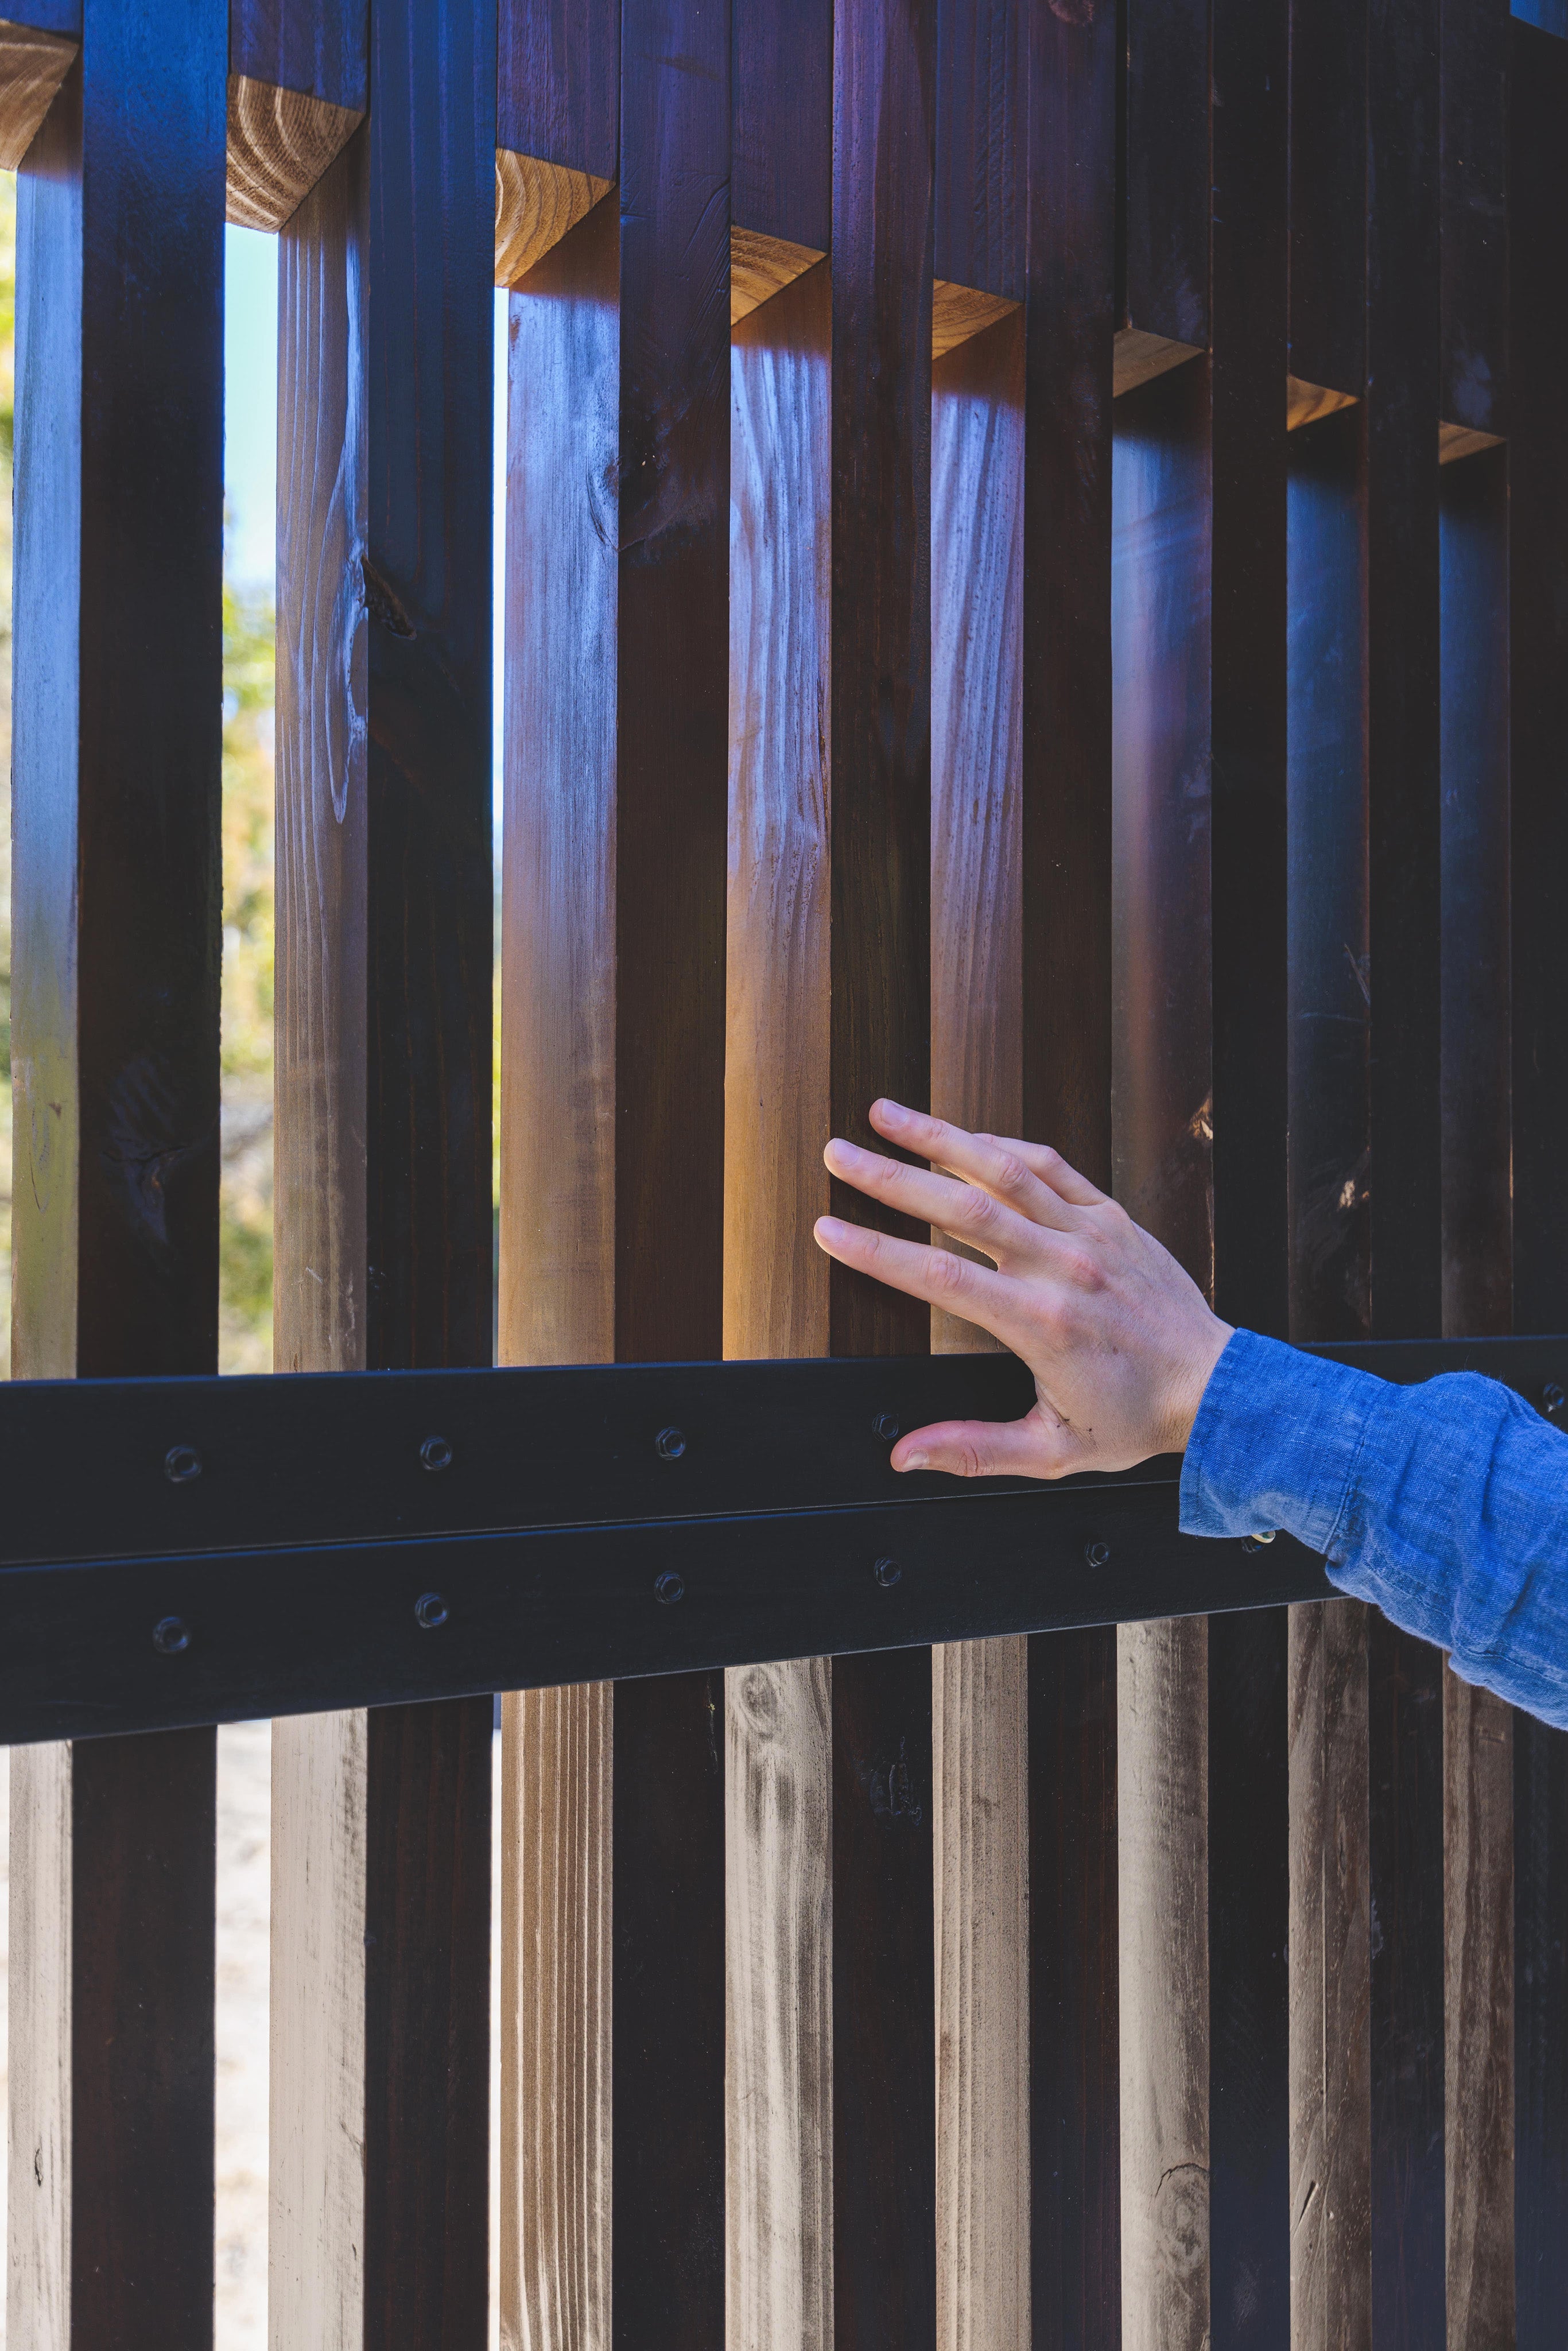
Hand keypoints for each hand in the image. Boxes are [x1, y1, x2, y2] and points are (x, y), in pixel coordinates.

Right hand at [813, 1100, 1232, 1478]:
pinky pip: (1049, 1165)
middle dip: (890, 1177)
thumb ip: (975, 1450)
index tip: (829, 1229)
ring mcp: (1089, 1233)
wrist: (1216, 1386)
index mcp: (1040, 1323)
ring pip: (1003, 1168)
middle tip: (836, 1154)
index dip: (877, 1250)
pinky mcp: (1111, 1215)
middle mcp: (1062, 1266)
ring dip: (938, 1136)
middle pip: (960, 1206)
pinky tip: (961, 1135)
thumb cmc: (1134, 1420)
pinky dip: (1001, 1144)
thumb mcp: (1054, 1451)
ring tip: (883, 1113)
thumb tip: (903, 1456)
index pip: (939, 1275)